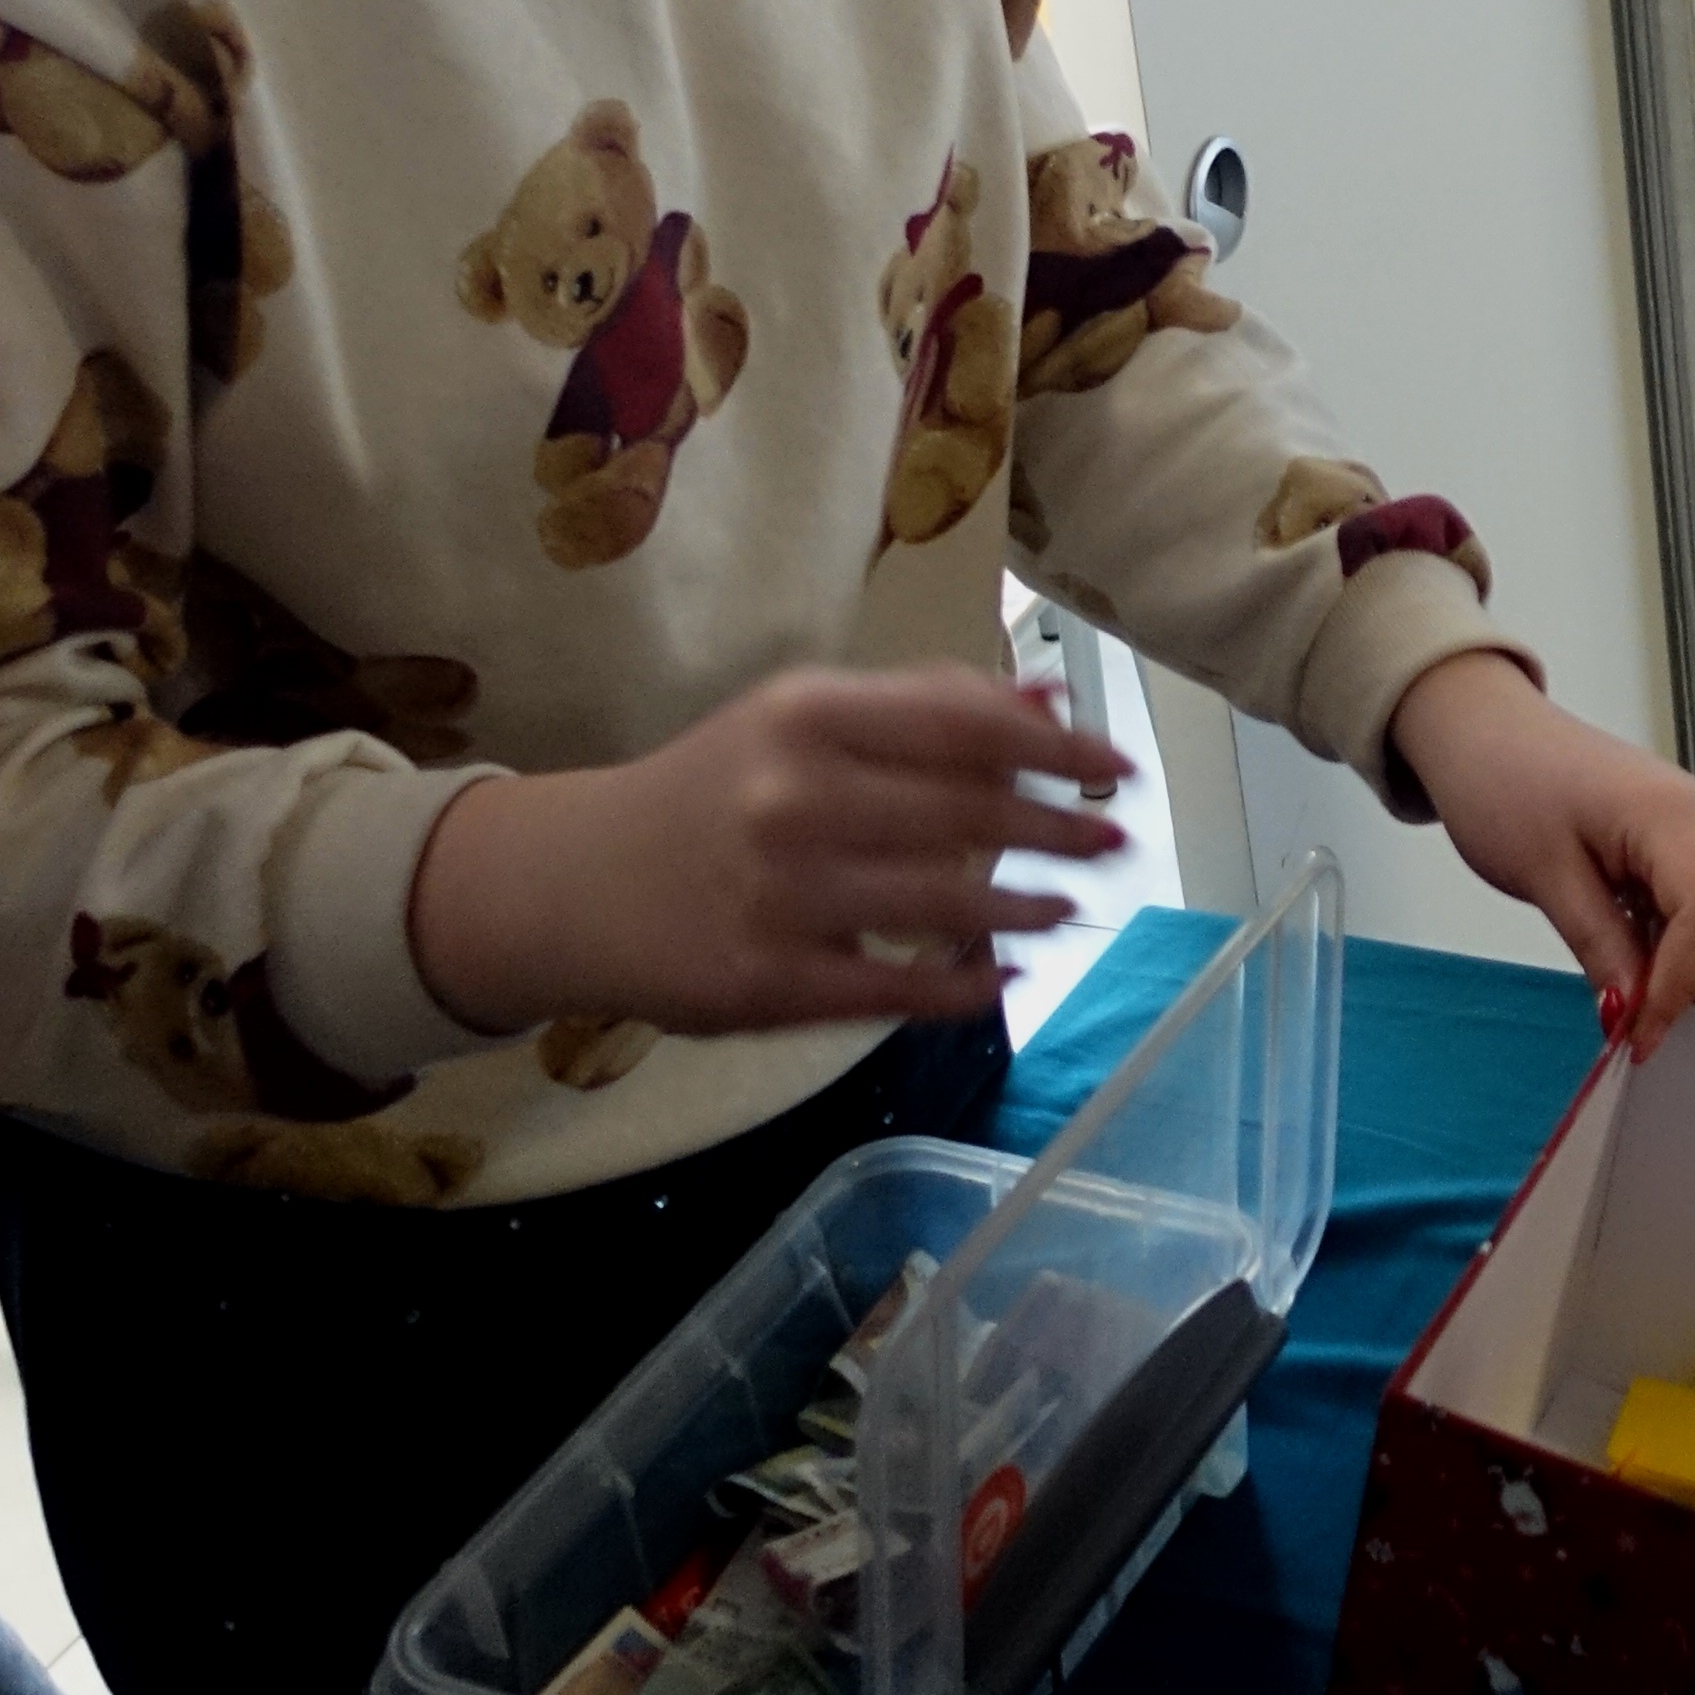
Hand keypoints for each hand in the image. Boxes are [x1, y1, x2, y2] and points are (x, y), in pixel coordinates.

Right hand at [407, 668, 1126, 1039]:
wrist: (577, 884)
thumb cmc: (712, 791)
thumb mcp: (798, 718)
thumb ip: (919, 706)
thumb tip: (1044, 706)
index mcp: (808, 715)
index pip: (965, 725)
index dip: (1057, 749)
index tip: (1117, 764)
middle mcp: (795, 797)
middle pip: (968, 815)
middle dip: (1058, 828)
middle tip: (1114, 838)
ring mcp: (781, 896)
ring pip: (943, 906)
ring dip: (1025, 908)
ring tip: (1070, 905)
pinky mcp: (767, 982)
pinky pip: (893, 988)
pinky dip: (962, 988)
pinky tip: (1003, 979)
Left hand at [1391, 652, 1694, 1054]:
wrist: (1480, 727)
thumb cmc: (1502, 780)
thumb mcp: (1545, 876)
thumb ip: (1600, 947)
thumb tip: (1634, 1014)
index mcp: (1673, 817)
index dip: (1684, 988)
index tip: (1643, 1037)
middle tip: (1685, 1054)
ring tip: (1660, 1030)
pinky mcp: (1677, 843)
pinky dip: (1683, 953)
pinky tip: (1651, 989)